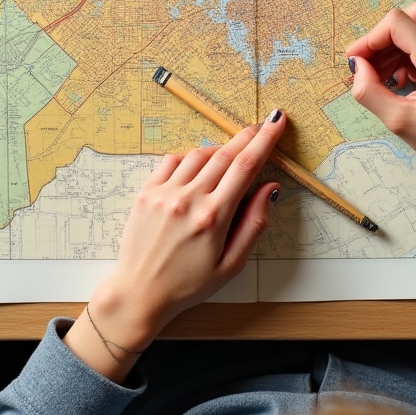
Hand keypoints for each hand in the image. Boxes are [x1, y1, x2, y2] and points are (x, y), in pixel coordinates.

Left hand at [64, 112, 285, 379]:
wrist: (139, 293)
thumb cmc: (188, 284)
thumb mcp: (231, 265)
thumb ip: (254, 224)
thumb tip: (271, 189)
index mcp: (214, 217)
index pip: (246, 166)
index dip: (265, 140)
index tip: (276, 121)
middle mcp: (188, 199)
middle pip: (225, 154)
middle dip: (248, 136)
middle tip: (262, 126)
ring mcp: (165, 192)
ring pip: (200, 154)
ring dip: (219, 149)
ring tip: (229, 157)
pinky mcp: (147, 191)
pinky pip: (173, 160)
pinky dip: (190, 157)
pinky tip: (197, 168)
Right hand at [345, 0, 415, 208]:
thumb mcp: (399, 122)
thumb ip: (369, 91)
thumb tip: (357, 65)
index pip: (397, 24)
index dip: (370, 38)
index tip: (357, 59)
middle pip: (412, 14)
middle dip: (386, 36)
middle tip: (373, 64)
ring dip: (402, 39)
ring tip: (391, 73)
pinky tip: (410, 74)